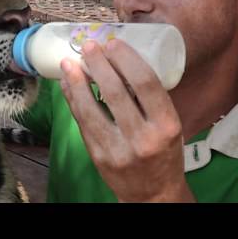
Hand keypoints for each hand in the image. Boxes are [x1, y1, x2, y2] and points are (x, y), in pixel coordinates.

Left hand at [60, 39, 194, 202]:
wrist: (153, 195)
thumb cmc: (163, 152)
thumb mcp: (169, 125)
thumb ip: (150, 98)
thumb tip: (120, 60)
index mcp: (167, 125)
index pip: (146, 83)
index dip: (127, 59)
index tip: (114, 43)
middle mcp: (143, 138)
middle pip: (115, 92)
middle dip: (99, 64)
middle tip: (89, 46)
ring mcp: (117, 149)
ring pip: (91, 109)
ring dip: (76, 82)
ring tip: (68, 62)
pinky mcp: (97, 156)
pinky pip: (81, 122)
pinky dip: (73, 100)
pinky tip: (67, 85)